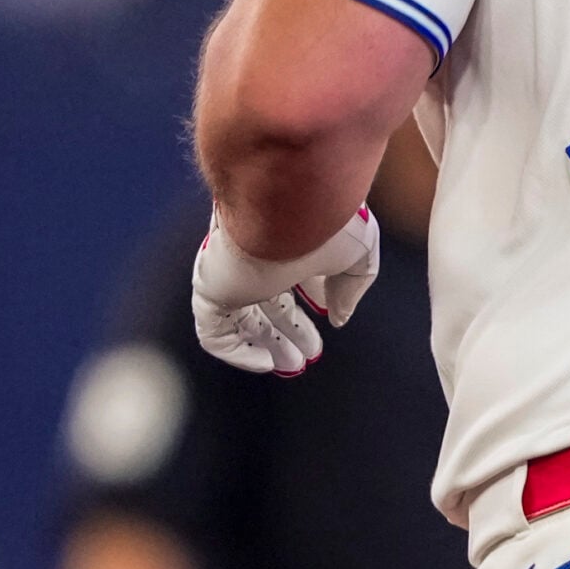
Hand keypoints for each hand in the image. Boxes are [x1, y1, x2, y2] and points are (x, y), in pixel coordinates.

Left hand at [190, 206, 379, 375]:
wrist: (286, 204)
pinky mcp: (211, 288)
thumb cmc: (325, 220)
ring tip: (291, 364)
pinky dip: (237, 352)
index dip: (312, 297)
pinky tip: (264, 362)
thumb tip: (339, 317)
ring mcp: (232, 272)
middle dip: (287, 329)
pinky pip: (214, 330)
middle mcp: (258, 254)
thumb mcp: (358, 253)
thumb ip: (352, 286)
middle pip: (268, 299)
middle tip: (306, 355)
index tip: (330, 317)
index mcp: (288, 239)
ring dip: (266, 343)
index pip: (295, 273)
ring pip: (241, 317)